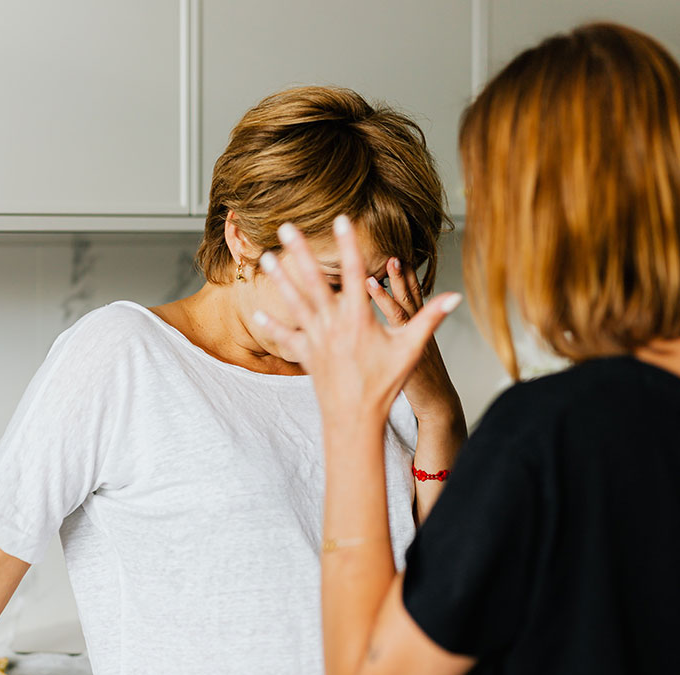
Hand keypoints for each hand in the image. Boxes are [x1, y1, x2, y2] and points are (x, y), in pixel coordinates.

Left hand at [254, 216, 461, 429]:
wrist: (356, 418)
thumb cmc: (383, 385)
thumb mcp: (410, 349)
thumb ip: (430, 319)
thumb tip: (455, 298)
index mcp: (358, 319)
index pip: (352, 273)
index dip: (347, 244)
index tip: (340, 220)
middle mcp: (333, 325)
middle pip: (313, 281)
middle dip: (300, 252)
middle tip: (287, 228)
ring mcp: (316, 339)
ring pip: (295, 303)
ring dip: (280, 279)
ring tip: (266, 257)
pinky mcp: (306, 355)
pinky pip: (286, 338)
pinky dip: (271, 326)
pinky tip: (255, 312)